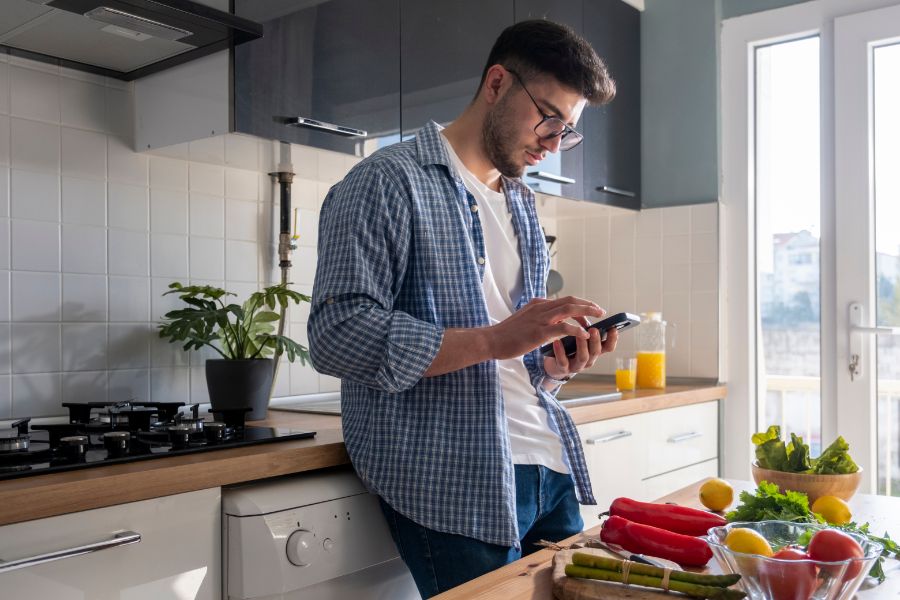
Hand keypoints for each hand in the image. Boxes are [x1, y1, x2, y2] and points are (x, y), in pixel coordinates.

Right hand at [487, 296, 604, 360]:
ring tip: (598, 318)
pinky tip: (585, 334)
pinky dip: (576, 329)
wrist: (491, 340)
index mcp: (538, 304)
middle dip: (588, 305)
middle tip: (601, 311)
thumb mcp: (524, 320)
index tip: (590, 311)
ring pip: (569, 309)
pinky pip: (563, 327)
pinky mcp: (539, 331)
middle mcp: (541, 308)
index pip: (564, 300)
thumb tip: (551, 322)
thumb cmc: (506, 334)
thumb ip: (538, 317)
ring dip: (587, 312)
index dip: (580, 305)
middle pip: (570, 301)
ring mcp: (540, 318)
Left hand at [543, 315, 617, 380]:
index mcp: (593, 350)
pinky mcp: (562, 368)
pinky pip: (563, 362)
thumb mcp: (580, 338)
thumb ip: (586, 327)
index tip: (613, 328)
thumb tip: (591, 310)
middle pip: (596, 351)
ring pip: (583, 357)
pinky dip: (560, 352)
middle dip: (596, 340)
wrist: (552, 364)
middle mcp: (588, 359)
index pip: (608, 346)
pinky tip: (557, 342)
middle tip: (594, 329)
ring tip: (579, 335)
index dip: (612, 339)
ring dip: (582, 345)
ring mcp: (575, 365)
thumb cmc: (569, 348)